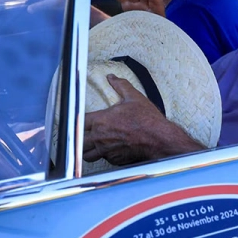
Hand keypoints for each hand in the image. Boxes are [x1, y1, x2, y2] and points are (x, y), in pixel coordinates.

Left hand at [83, 75, 203, 164]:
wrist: (159, 139)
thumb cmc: (147, 119)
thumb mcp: (134, 98)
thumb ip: (120, 86)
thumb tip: (112, 77)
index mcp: (101, 120)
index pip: (78, 121)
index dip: (77, 121)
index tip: (79, 120)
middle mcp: (100, 137)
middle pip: (79, 141)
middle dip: (80, 138)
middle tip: (85, 134)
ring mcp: (106, 151)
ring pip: (87, 155)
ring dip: (88, 151)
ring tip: (93, 146)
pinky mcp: (115, 160)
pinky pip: (104, 160)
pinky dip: (105, 156)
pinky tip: (111, 150)